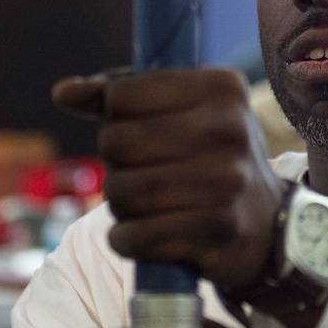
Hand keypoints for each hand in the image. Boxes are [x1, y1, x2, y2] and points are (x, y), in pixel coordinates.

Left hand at [53, 68, 284, 290]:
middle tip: (140, 173)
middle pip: (117, 143)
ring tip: (144, 205)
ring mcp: (227, 181)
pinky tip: (143, 235)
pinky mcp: (218, 230)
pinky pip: (136, 236)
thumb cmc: (209, 156)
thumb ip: (120, 97)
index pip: (122, 96)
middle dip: (115, 164)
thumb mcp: (179, 113)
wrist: (265, 223)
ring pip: (122, 192)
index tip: (139, 130)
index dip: (115, 117)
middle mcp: (229, 128)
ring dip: (121, 205)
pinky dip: (127, 240)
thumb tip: (62, 92)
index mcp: (221, 87)